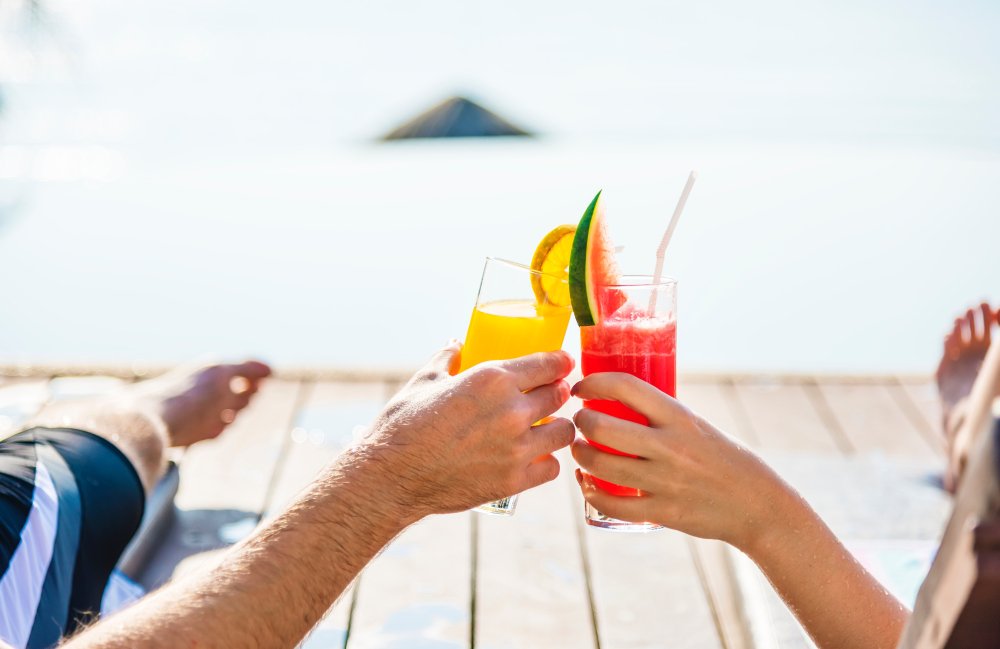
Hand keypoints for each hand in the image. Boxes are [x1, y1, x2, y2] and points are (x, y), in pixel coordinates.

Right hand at [357, 341, 575, 518]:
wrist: (392, 476)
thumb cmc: (404, 425)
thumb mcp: (424, 381)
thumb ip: (447, 358)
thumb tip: (457, 344)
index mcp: (492, 379)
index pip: (548, 364)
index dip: (561, 362)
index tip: (564, 363)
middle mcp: (511, 411)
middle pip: (559, 395)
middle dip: (559, 391)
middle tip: (553, 394)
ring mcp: (516, 448)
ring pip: (563, 432)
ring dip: (557, 427)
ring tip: (547, 428)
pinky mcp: (513, 480)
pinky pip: (551, 468)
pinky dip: (546, 462)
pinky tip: (536, 458)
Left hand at [570, 372, 794, 550]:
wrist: (758, 505)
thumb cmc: (725, 460)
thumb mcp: (698, 426)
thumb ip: (663, 417)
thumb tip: (621, 401)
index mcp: (680, 417)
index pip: (625, 386)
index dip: (594, 383)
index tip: (581, 388)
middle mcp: (671, 446)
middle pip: (602, 427)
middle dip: (580, 422)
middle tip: (579, 423)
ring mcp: (666, 481)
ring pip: (601, 465)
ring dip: (581, 455)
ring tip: (580, 450)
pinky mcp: (663, 512)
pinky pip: (612, 504)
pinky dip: (591, 492)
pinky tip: (587, 483)